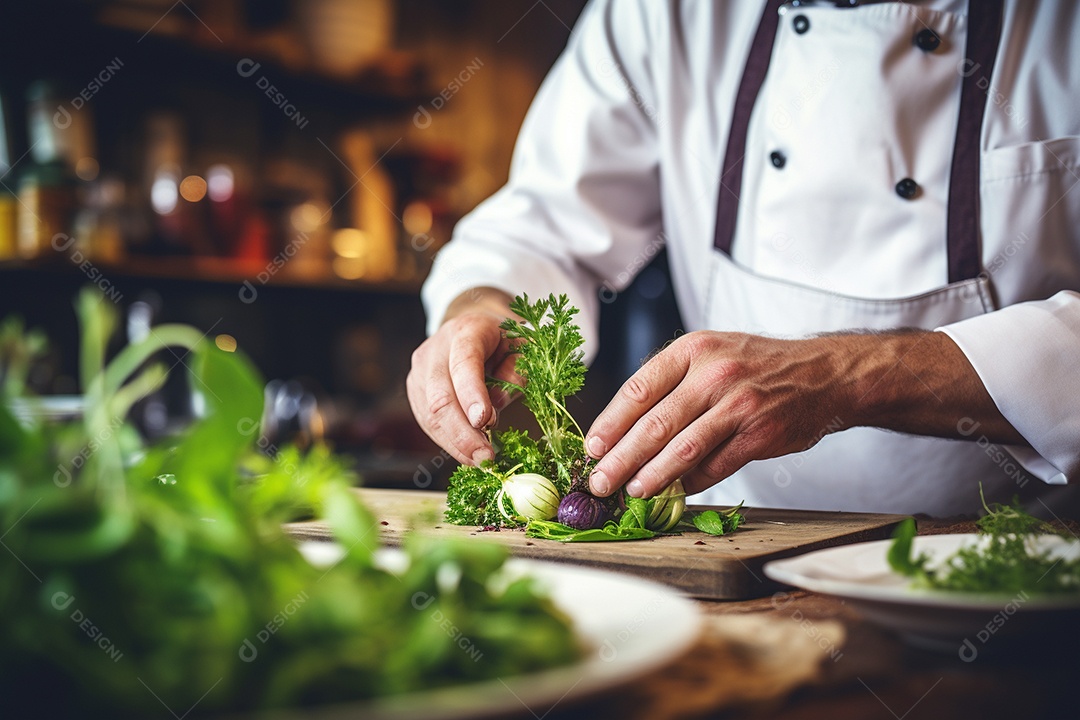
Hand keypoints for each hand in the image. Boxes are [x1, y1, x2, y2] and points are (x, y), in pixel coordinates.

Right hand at [406, 289, 520, 464]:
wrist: (470, 327)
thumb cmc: (501, 340)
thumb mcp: (521, 348)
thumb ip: (516, 374)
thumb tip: (496, 407)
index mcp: (465, 332)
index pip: (464, 363)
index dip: (472, 394)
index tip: (486, 423)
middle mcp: (435, 349)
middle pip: (440, 397)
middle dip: (462, 433)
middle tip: (486, 457)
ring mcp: (420, 371)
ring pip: (430, 415)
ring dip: (455, 443)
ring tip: (480, 460)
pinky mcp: (415, 390)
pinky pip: (427, 422)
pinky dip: (447, 441)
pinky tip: (467, 452)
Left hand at [584, 332, 851, 497]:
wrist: (823, 374)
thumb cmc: (756, 367)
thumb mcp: (711, 355)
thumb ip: (671, 385)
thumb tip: (623, 431)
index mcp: (692, 350)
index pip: (638, 389)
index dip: (609, 423)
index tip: (591, 448)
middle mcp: (713, 373)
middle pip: (654, 423)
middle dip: (621, 458)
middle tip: (600, 482)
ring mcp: (738, 404)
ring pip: (682, 448)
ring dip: (651, 475)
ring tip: (630, 492)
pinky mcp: (759, 434)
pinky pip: (715, 465)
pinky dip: (691, 482)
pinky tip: (674, 492)